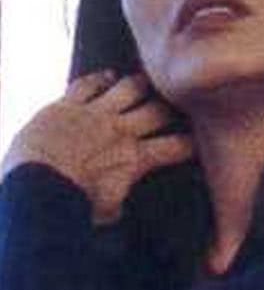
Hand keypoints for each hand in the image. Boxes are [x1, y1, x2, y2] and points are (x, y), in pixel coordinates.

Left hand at [1, 72, 194, 223]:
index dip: (193, 144)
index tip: (201, 144)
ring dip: (141, 85)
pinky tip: (108, 77)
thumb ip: (119, 201)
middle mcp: (121, 130)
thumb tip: (120, 206)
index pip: (176, 147)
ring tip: (149, 83)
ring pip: (130, 86)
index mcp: (135, 159)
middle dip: (170, 108)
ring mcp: (94, 113)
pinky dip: (101, 78)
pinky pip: (89, 83)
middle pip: (158, 109)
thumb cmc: (70, 207)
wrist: (36, 187)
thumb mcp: (105, 212)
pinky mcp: (67, 104)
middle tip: (176, 105)